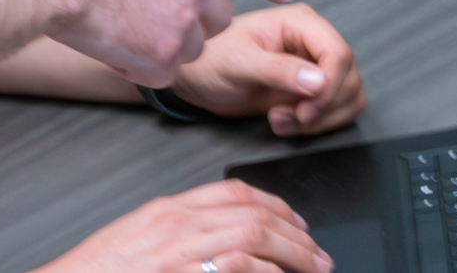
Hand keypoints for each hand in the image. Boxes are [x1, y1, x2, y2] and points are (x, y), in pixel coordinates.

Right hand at [35, 180, 331, 272]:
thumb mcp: (139, 242)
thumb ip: (178, 235)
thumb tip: (221, 245)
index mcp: (165, 210)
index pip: (233, 191)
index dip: (274, 204)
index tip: (296, 222)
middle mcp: (175, 224)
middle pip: (252, 212)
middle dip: (295, 232)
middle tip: (318, 253)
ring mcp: (179, 250)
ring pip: (255, 235)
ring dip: (294, 253)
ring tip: (315, 268)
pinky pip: (240, 265)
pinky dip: (269, 272)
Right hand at [49, 0, 293, 89]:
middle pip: (219, 18)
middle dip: (196, 24)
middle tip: (156, 21)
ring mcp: (183, 23)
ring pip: (191, 49)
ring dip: (165, 47)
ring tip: (123, 30)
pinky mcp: (164, 56)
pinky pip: (163, 74)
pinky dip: (140, 69)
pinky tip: (115, 49)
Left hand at [168, 4, 364, 135]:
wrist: (197, 79)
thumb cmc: (210, 60)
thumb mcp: (238, 63)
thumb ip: (277, 70)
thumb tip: (319, 81)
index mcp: (300, 23)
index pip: (339, 54)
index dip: (330, 88)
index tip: (304, 111)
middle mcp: (314, 41)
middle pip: (349, 78)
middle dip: (322, 107)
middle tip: (284, 117)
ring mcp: (316, 66)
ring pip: (350, 96)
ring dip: (321, 119)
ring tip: (280, 120)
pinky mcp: (314, 89)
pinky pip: (340, 110)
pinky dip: (319, 124)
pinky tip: (286, 123)